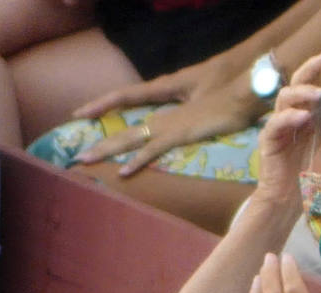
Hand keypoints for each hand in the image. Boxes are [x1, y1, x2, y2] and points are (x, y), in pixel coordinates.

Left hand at [74, 71, 266, 176]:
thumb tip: (186, 131)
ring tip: (85, 159)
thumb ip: (193, 122)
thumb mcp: (207, 113)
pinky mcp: (180, 134)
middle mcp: (164, 116)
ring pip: (131, 138)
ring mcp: (170, 124)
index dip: (108, 114)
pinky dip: (138, 160)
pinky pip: (153, 150)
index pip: (132, 111)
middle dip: (101, 142)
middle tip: (78, 155)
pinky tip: (123, 171)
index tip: (88, 121)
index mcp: (169, 109)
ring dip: (107, 149)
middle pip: (125, 130)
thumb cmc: (230, 101)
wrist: (242, 93)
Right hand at [250, 54, 320, 207]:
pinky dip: (290, 117)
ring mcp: (277, 126)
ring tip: (320, 95)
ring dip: (303, 94)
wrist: (289, 199)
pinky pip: (276, 123)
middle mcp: (290, 116)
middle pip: (296, 84)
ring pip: (285, 99)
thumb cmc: (310, 174)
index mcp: (305, 115)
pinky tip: (304, 117)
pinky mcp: (268, 141)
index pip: (310, 86)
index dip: (319, 69)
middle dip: (310, 70)